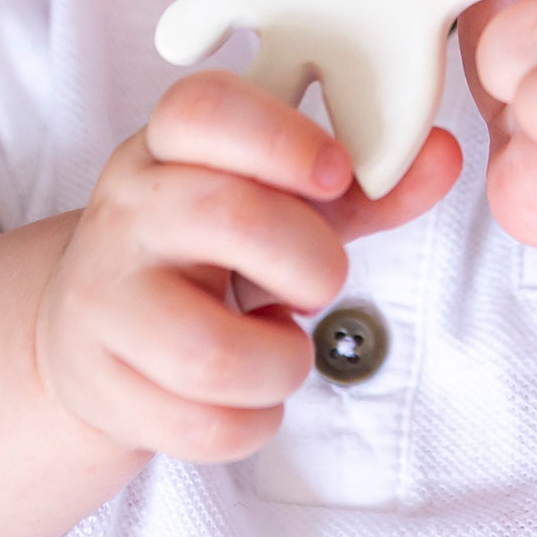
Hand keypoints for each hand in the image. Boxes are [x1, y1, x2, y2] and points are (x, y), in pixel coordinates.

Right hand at [35, 72, 461, 461]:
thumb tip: (443, 155)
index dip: (281, 139)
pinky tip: (248, 394)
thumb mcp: (278, 206)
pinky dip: (253, 422)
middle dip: (311, 260)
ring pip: (210, 351)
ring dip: (282, 362)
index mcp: (169, 147)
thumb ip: (366, 186)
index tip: (336, 173)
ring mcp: (105, 302)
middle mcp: (127, 213)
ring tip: (283, 347)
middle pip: (225, 218)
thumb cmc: (207, 253)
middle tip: (322, 279)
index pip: (201, 109)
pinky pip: (202, 426)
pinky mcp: (104, 389)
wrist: (93, 331)